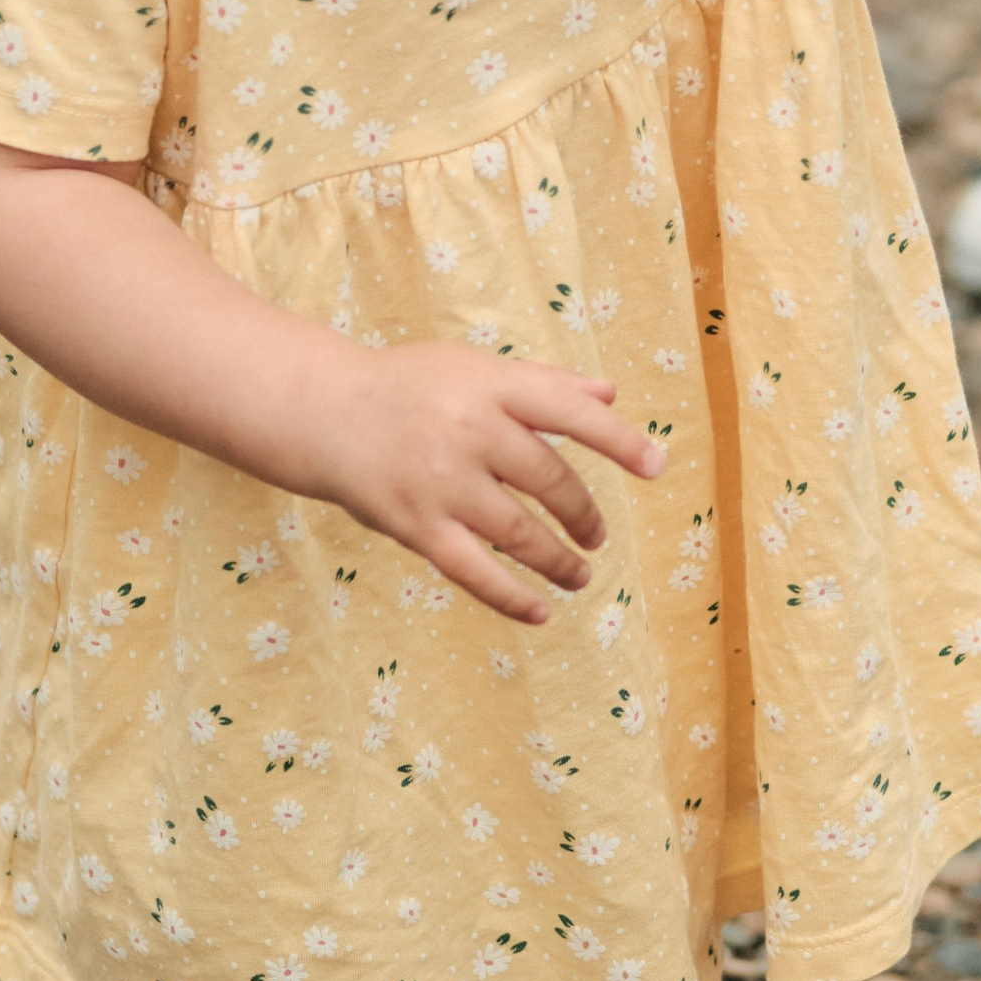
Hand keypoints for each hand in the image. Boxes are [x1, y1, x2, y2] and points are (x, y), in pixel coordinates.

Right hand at [294, 342, 662, 626]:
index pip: (570, 412)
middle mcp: (472, 431)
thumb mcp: (473, 368)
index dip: (618, 440)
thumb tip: (609, 394)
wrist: (324, 413)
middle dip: (584, 514)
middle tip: (597, 535)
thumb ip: (543, 383)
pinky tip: (540, 612)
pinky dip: (511, 597)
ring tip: (580, 575)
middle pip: (549, 480)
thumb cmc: (408, 387)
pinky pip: (474, 570)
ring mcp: (443, 482)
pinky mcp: (416, 525)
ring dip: (559, 560)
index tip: (656, 467)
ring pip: (519, 532)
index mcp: (492, 387)